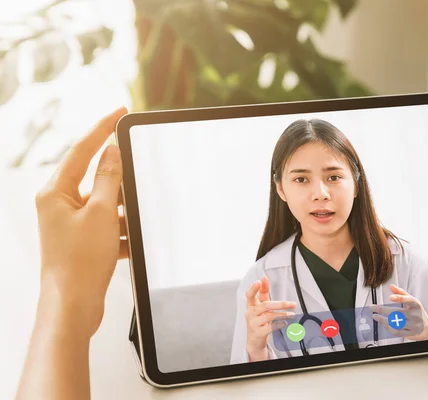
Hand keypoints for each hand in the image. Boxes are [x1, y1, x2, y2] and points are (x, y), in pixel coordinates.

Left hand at [35, 106, 128, 337]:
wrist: (73, 306)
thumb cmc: (79, 263)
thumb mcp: (101, 213)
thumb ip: (108, 179)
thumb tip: (111, 152)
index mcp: (55, 193)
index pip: (81, 150)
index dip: (102, 129)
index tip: (119, 113)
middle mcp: (60, 206)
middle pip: (95, 179)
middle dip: (119, 181)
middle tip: (138, 173)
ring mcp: (71, 225)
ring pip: (105, 205)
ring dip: (122, 212)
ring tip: (133, 221)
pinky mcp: (83, 241)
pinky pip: (107, 226)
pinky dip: (121, 232)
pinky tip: (130, 241)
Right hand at [244, 275, 295, 360]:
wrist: (254, 341)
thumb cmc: (258, 321)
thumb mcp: (260, 306)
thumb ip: (263, 292)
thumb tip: (264, 278)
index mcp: (250, 305)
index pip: (249, 295)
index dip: (253, 288)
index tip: (259, 282)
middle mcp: (250, 313)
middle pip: (265, 305)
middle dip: (281, 304)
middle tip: (292, 304)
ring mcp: (253, 323)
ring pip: (269, 316)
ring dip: (283, 314)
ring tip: (291, 314)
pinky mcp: (259, 333)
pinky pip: (271, 327)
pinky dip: (279, 324)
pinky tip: (285, 322)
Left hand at [371, 284, 427, 340]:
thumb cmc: (418, 312)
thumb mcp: (412, 301)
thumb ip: (401, 293)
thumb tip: (391, 286)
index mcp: (416, 305)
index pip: (409, 300)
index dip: (400, 298)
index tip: (390, 297)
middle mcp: (416, 315)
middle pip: (398, 313)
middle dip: (383, 310)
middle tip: (373, 308)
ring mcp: (414, 325)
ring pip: (396, 323)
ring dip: (383, 320)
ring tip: (375, 316)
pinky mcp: (411, 334)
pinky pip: (397, 331)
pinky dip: (388, 328)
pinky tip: (383, 323)